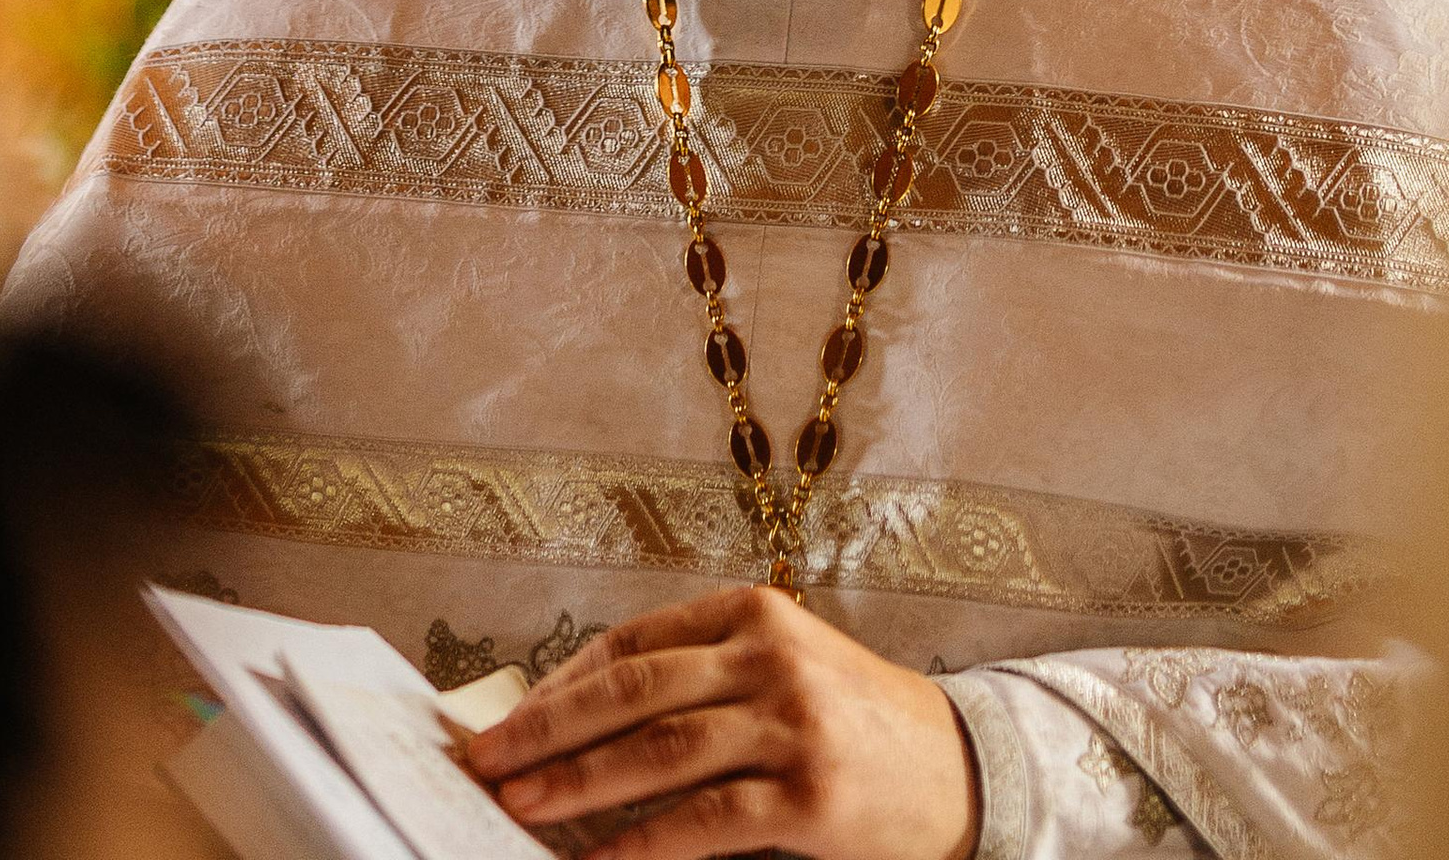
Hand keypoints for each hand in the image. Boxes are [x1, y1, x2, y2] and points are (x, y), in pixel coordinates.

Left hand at [460, 583, 979, 859]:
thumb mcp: (780, 673)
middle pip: (632, 687)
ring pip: (659, 750)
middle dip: (548, 728)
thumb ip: (697, 683)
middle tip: (483, 762)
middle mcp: (769, 655)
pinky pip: (705, 821)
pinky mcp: (809, 796)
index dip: (559, 685)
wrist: (964, 770)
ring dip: (578, 783)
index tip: (506, 722)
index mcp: (751, 613)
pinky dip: (642, 846)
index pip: (631, 642)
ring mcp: (791, 723)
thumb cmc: (853, 724)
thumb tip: (580, 722)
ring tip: (520, 807)